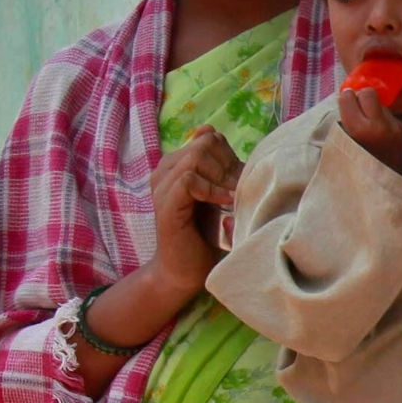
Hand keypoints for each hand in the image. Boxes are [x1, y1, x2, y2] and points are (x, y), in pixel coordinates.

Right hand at [147, 125, 241, 293]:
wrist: (185, 271)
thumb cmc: (205, 235)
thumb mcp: (218, 195)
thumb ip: (219, 167)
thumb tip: (210, 130)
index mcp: (176, 165)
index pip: (207, 137)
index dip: (230, 155)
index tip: (239, 180)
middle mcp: (164, 171)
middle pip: (204, 143)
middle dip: (228, 164)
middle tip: (238, 190)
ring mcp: (162, 186)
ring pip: (195, 156)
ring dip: (222, 177)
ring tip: (232, 198)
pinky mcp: (165, 204)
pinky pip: (188, 178)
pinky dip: (212, 189)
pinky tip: (224, 203)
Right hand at [335, 85, 401, 170]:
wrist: (379, 188)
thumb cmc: (353, 167)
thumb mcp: (340, 144)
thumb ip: (343, 120)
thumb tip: (346, 97)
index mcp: (360, 129)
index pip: (350, 96)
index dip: (346, 100)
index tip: (345, 106)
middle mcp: (381, 126)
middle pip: (368, 93)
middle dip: (361, 98)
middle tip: (357, 111)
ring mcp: (395, 128)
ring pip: (381, 103)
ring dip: (373, 110)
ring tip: (368, 126)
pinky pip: (390, 115)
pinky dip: (382, 119)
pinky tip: (379, 133)